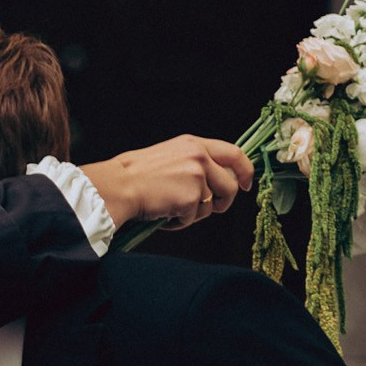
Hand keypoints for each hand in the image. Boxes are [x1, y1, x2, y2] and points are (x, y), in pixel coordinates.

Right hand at [81, 136, 251, 233]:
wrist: (119, 185)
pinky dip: (180, 221)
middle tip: (211, 208)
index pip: (234, 153)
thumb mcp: (171, 156)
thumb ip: (195, 162)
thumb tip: (217, 181)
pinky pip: (194, 218)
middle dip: (224, 202)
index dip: (245, 170)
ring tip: (172, 207)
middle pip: (230, 185)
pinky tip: (164, 212)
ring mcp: (197, 177)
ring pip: (213, 205)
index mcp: (194, 144)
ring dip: (195, 213)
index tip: (246, 184)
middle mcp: (199, 156)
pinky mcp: (191, 197)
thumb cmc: (138, 175)